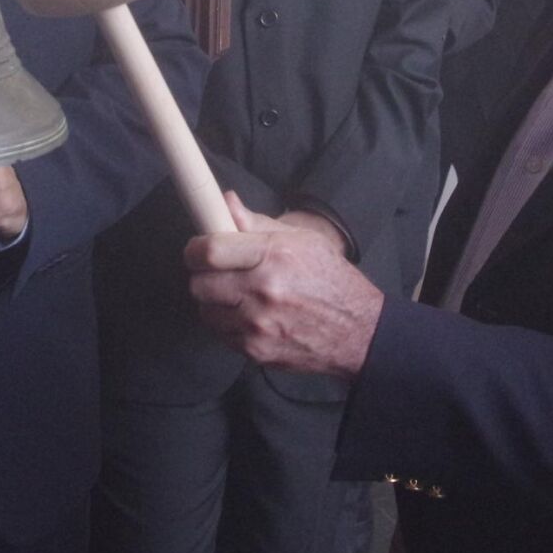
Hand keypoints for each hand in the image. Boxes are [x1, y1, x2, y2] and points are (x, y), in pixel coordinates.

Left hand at [185, 194, 384, 378]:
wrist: (358, 330)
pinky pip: (221, 334)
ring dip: (214, 303)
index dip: (195, 249)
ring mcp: (258, 324)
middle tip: (217, 273)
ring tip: (236, 296)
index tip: (197, 250)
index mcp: (274, 255)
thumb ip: (256, 223)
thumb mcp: (301, 240)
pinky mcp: (256, 350)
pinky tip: (249, 316)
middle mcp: (263, 290)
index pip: (210, 251)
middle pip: (200, 284)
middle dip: (203, 276)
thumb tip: (226, 202)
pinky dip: (228, 324)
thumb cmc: (329, 278)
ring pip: (206, 311)